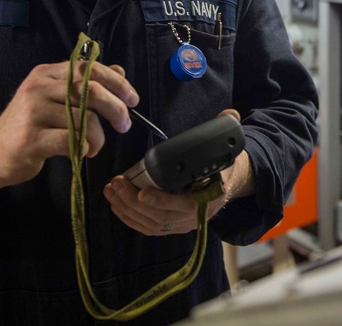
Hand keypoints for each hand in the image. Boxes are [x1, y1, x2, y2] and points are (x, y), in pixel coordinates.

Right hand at [0, 60, 137, 232]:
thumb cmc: (28, 126)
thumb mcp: (54, 99)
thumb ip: (83, 85)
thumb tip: (119, 70)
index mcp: (46, 74)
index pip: (90, 69)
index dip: (117, 82)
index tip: (133, 99)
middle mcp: (38, 87)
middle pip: (92, 91)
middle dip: (117, 109)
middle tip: (124, 125)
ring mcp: (33, 112)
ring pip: (85, 119)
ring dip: (98, 137)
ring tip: (94, 146)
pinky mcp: (31, 138)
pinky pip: (72, 140)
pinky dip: (85, 148)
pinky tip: (81, 151)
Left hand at [103, 110, 253, 235]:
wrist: (229, 185)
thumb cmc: (222, 166)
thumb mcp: (228, 148)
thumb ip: (226, 131)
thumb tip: (229, 113)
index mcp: (211, 197)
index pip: (185, 205)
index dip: (162, 201)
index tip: (142, 192)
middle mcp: (196, 216)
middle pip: (161, 216)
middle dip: (133, 201)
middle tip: (116, 183)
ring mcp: (184, 225)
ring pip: (151, 224)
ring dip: (127, 209)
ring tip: (111, 190)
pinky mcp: (173, 228)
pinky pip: (149, 228)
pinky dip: (130, 219)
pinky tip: (116, 205)